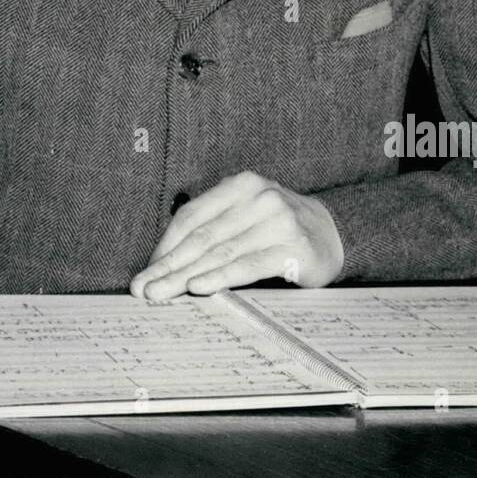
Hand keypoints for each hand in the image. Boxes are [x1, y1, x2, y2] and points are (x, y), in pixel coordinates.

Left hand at [129, 171, 344, 301]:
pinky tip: (199, 288)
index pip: (192, 216)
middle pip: (202, 237)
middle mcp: (258, 197)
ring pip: (220, 252)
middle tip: (142, 288)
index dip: (166, 245)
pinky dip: (220, 277)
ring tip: (161, 293)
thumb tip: (164, 262)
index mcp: (240, 185)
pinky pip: (247, 265)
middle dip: (168, 265)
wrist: (334, 234)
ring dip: (186, 276)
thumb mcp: (246, 215)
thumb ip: (214, 228)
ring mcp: (276, 221)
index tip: (146, 269)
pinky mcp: (292, 247)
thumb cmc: (278, 228)